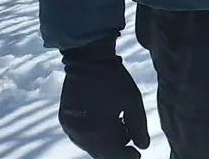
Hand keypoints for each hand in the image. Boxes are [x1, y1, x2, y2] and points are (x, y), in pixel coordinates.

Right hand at [58, 39, 149, 157]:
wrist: (88, 59)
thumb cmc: (114, 79)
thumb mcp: (133, 102)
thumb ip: (139, 126)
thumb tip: (143, 146)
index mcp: (98, 133)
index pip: (113, 156)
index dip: (127, 156)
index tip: (137, 154)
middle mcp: (81, 135)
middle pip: (100, 152)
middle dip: (116, 149)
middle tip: (129, 139)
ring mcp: (70, 128)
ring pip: (90, 145)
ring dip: (105, 141)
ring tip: (119, 126)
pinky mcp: (64, 119)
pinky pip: (81, 135)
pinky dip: (93, 133)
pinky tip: (104, 122)